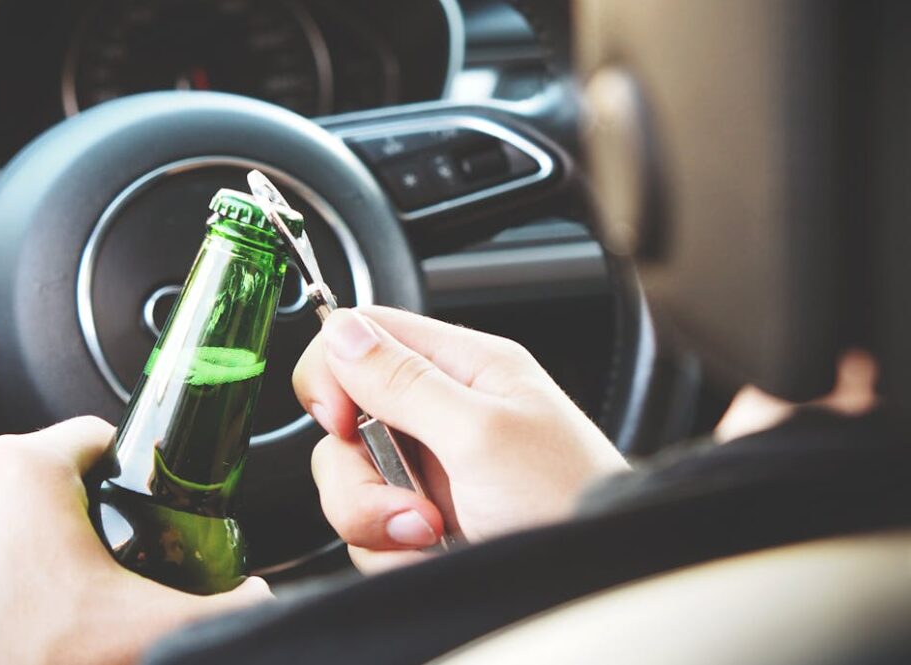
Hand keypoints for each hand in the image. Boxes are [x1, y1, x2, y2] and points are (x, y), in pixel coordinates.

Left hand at [0, 417, 270, 664]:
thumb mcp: (156, 624)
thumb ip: (227, 604)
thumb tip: (261, 599)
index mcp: (23, 471)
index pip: (92, 436)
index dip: (126, 467)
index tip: (136, 500)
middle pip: (39, 479)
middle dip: (71, 512)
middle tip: (100, 563)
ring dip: (15, 547)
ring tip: (48, 599)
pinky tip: (0, 621)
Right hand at [293, 307, 628, 571]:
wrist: (592, 584)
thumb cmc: (570, 502)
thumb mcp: (483, 435)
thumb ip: (405, 382)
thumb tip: (342, 331)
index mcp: (465, 367)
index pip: (365, 334)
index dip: (334, 374)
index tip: (341, 422)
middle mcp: (441, 413)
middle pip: (345, 421)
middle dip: (360, 473)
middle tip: (409, 502)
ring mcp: (429, 471)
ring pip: (349, 481)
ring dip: (377, 519)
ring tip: (432, 534)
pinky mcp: (422, 523)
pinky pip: (367, 530)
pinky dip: (391, 551)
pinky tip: (434, 554)